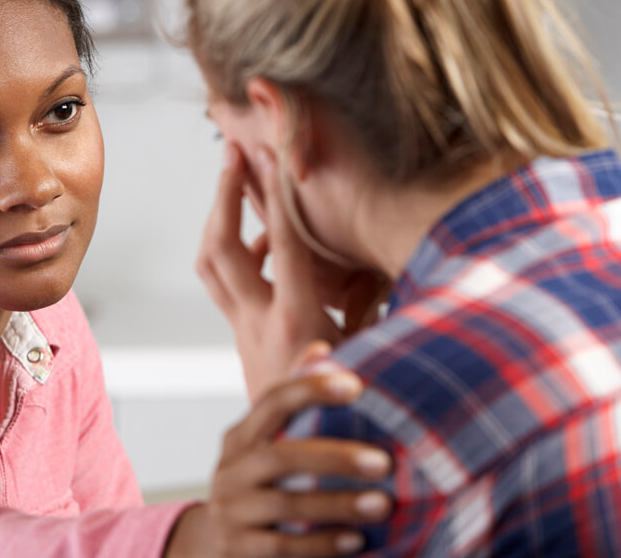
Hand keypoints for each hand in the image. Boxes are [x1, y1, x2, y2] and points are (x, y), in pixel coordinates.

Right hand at [165, 348, 392, 557]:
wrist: (211, 545)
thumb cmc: (255, 486)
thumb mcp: (264, 446)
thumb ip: (292, 407)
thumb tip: (322, 348)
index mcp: (240, 438)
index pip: (271, 402)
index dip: (310, 389)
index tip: (355, 384)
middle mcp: (230, 471)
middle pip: (279, 457)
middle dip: (334, 457)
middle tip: (384, 462)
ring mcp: (231, 512)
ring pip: (284, 505)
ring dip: (337, 503)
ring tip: (382, 504)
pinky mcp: (237, 549)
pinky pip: (282, 548)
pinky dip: (322, 543)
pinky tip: (357, 541)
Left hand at [197, 144, 386, 399]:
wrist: (283, 470)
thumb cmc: (339, 420)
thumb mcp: (373, 364)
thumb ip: (380, 320)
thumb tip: (408, 277)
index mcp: (297, 322)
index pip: (283, 245)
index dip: (274, 196)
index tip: (268, 152)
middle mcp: (258, 322)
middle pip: (221, 248)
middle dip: (224, 196)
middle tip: (230, 151)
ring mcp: (242, 331)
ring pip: (212, 265)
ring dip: (218, 221)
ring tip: (231, 183)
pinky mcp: (240, 338)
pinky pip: (225, 284)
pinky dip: (234, 254)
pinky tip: (260, 245)